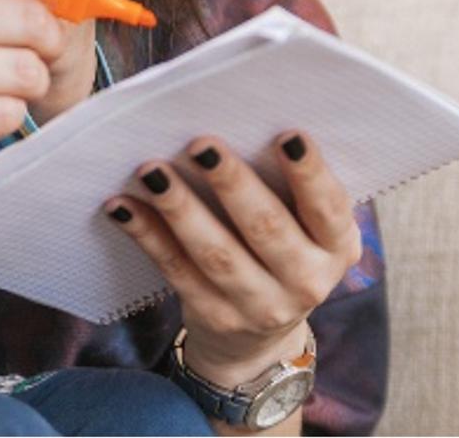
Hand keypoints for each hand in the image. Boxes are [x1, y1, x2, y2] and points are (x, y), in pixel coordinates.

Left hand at [104, 131, 360, 389]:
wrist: (260, 338)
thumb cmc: (284, 248)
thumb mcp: (309, 227)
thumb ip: (292, 187)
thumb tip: (244, 120)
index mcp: (336, 247)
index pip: (328, 207)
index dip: (309, 173)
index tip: (287, 134)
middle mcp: (306, 281)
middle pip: (266, 228)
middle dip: (232, 183)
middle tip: (200, 145)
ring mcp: (259, 306)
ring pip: (215, 253)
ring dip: (180, 207)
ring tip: (151, 170)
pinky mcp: (215, 316)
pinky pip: (175, 270)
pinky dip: (147, 235)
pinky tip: (122, 205)